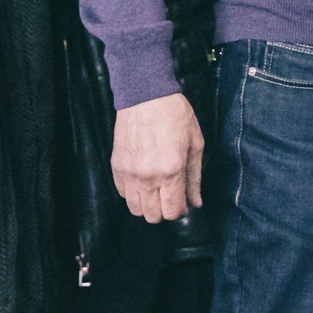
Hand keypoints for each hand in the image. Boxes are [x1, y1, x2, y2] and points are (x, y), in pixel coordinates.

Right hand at [111, 93, 203, 222]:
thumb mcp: (195, 144)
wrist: (146, 96)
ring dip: (147, 205)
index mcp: (171, 171)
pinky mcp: (116, 167)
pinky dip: (133, 193)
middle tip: (171, 197)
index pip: (172, 211)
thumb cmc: (175, 116)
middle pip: (152, 216)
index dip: (180, 212)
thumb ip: (195, 178)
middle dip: (164, 211)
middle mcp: (147, 177)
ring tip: (157, 190)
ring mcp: (129, 173)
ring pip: (135, 209)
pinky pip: (122, 193)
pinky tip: (143, 180)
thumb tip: (196, 202)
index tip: (184, 204)